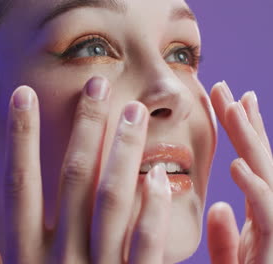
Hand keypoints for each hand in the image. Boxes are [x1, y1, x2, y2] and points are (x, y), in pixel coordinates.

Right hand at [0, 76, 172, 262]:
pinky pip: (144, 245)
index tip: (24, 95)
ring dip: (122, 153)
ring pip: (110, 200)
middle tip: (98, 85)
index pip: (20, 184)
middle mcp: (59, 256)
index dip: (21, 138)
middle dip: (83, 128)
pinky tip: (160, 178)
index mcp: (26, 256)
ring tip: (132, 113)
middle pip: (72, 179)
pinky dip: (152, 211)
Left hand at [208, 81, 272, 262]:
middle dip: (243, 124)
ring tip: (234, 107)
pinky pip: (269, 221)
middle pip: (258, 162)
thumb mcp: (232, 261)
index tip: (228, 97)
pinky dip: (257, 193)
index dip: (243, 131)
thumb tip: (218, 205)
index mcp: (257, 219)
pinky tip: (238, 167)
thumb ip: (225, 236)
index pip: (250, 165)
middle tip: (223, 88)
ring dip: (252, 143)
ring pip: (267, 180)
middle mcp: (271, 220)